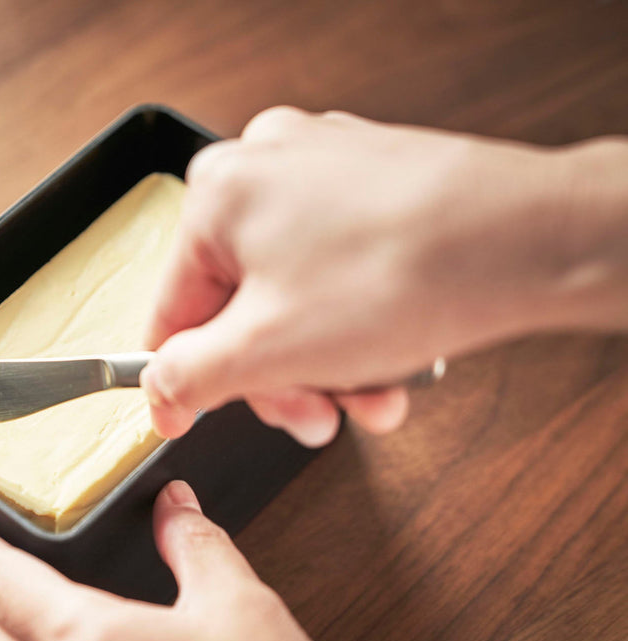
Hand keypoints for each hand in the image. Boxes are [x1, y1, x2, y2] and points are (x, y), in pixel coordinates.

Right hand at [143, 107, 627, 441]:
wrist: (531, 239)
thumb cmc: (403, 276)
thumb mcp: (264, 352)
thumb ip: (188, 377)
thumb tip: (160, 391)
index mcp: (216, 195)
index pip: (171, 313)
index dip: (186, 382)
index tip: (190, 422)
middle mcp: (266, 166)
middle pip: (240, 306)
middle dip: (281, 377)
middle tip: (317, 417)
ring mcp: (325, 166)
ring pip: (296, 294)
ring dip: (327, 360)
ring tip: (372, 396)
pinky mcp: (376, 181)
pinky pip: (340, 269)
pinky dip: (358, 320)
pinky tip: (393, 356)